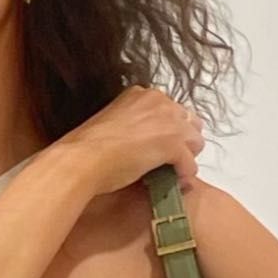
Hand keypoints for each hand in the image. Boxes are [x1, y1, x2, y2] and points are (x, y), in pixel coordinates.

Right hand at [60, 84, 204, 200]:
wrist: (82, 160)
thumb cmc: (89, 147)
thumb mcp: (114, 125)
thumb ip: (134, 126)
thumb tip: (146, 144)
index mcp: (142, 94)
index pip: (172, 111)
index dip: (170, 132)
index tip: (161, 148)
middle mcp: (158, 101)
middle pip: (189, 123)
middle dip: (183, 143)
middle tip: (170, 162)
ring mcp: (167, 121)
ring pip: (195, 142)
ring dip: (186, 159)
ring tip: (172, 174)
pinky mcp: (172, 144)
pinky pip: (190, 164)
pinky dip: (184, 176)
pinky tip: (174, 183)